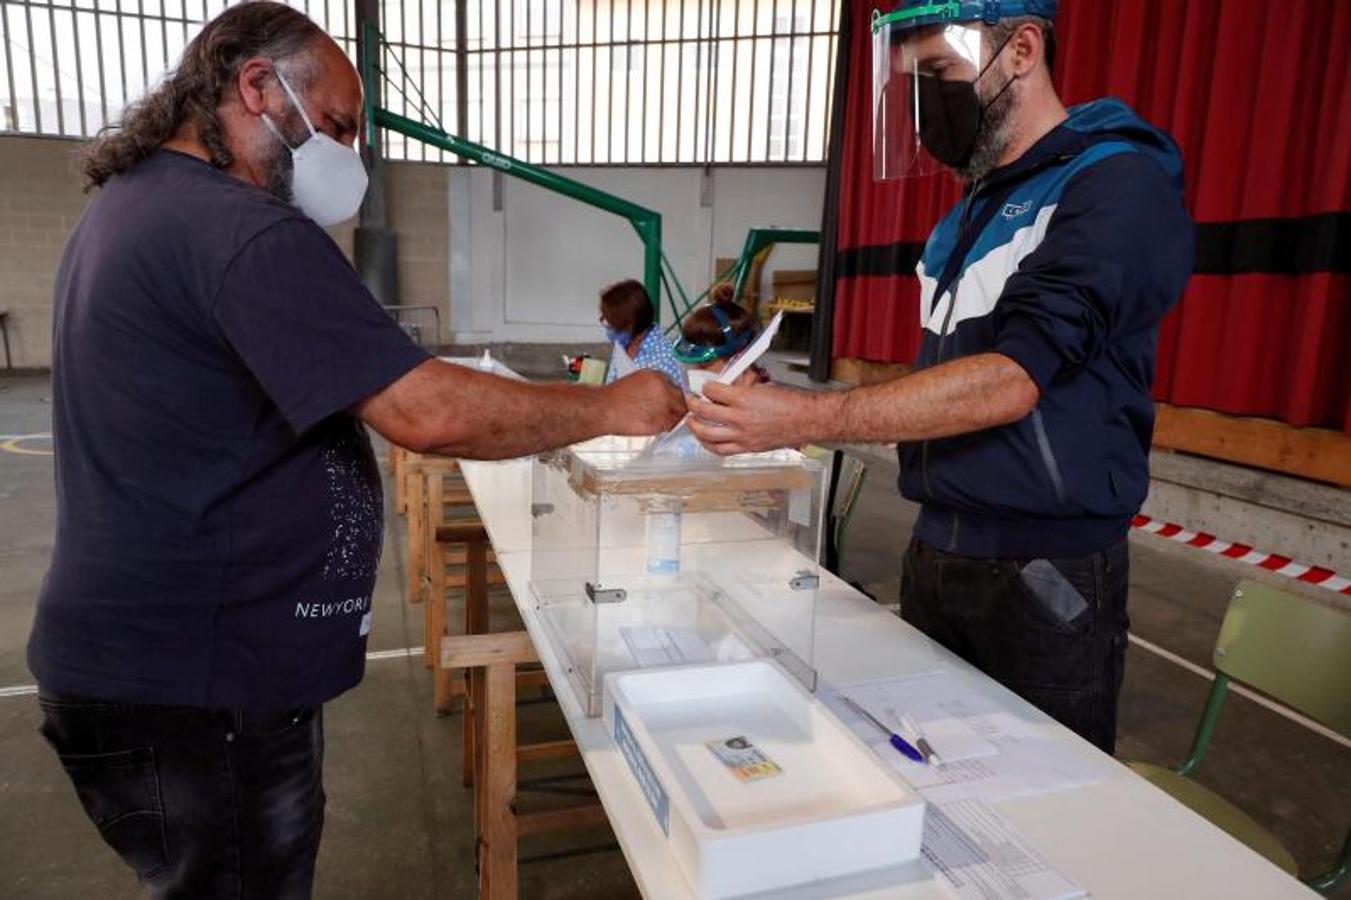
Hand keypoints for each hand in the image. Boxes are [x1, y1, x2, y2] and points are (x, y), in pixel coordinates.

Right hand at [601, 370, 685, 434]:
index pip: (677, 386)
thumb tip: (663, 393)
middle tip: (667, 412)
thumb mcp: (636, 380)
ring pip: (679, 414)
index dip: (673, 395)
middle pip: (682, 400)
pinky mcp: (661, 422)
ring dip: (673, 418)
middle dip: (676, 407)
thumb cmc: (614, 397)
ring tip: (658, 420)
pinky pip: (672, 426)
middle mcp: (664, 390)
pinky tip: (655, 426)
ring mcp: (665, 406)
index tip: (669, 401)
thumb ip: (654, 385)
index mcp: (658, 376)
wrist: (603, 409)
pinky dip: (666, 427)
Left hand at [686, 381, 825, 453]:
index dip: (706, 387)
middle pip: (704, 411)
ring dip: (695, 426)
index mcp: (743, 398)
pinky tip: (705, 440)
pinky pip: (720, 450)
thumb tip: (731, 387)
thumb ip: (744, 388)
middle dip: (693, 404)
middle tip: (691, 401)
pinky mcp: (746, 447)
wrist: (806, 420)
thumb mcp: (764, 387)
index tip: (704, 387)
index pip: (713, 390)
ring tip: (691, 421)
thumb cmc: (791, 403)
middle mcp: (739, 418)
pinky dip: (708, 445)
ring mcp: (741, 435)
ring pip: (707, 434)